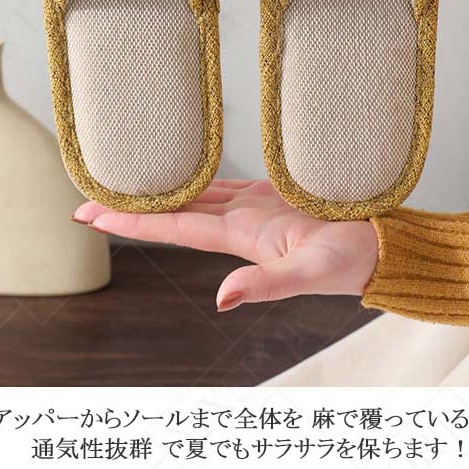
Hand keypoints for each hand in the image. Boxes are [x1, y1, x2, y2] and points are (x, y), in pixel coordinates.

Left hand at [73, 179, 378, 311]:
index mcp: (241, 238)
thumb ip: (268, 286)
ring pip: (194, 195)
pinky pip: (225, 183)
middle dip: (131, 206)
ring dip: (158, 190)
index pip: (174, 226)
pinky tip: (180, 167)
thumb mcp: (310, 275)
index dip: (133, 219)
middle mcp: (239, 225)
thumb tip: (221, 301)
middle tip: (86, 196)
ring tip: (123, 180)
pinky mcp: (272, 196)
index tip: (91, 213)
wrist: (381, 249)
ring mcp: (253, 211)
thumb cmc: (352, 263)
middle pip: (173, 212)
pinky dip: (198, 175)